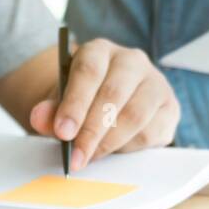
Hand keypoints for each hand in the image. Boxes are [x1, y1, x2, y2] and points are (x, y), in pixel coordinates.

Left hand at [28, 38, 178, 171]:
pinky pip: (152, 132)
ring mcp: (155, 83)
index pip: (89, 71)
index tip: (63, 132)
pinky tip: (114, 151)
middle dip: (92, 131)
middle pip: (113, 95)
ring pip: (135, 115)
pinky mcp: (170, 108)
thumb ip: (50, 111)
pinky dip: (130, 148)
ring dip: (110, 142)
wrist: (108, 104)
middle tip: (76, 157)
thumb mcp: (61, 103)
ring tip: (91, 157)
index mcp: (100, 51)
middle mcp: (132, 61)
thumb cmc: (83, 101)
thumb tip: (39, 118)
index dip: (75, 104)